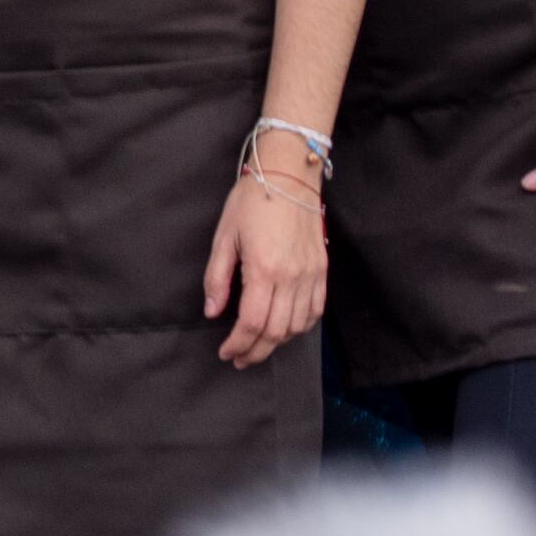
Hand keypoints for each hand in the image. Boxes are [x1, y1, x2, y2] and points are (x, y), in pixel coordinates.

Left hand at [205, 166, 329, 364]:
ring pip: (299, 326)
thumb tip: (212, 312)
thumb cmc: (251, 201)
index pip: (253, 323)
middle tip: (239, 359)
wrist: (289, 176)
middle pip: (277, 332)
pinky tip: (285, 329)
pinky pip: (316, 311)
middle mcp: (293, 278)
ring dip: (278, 343)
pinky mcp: (323, 271)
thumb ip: (217, 278)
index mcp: (264, 270)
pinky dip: (301, 327)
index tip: (226, 353)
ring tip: (258, 346)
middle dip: (256, 351)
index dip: (238, 344)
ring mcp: (312, 276)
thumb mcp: (223, 236)